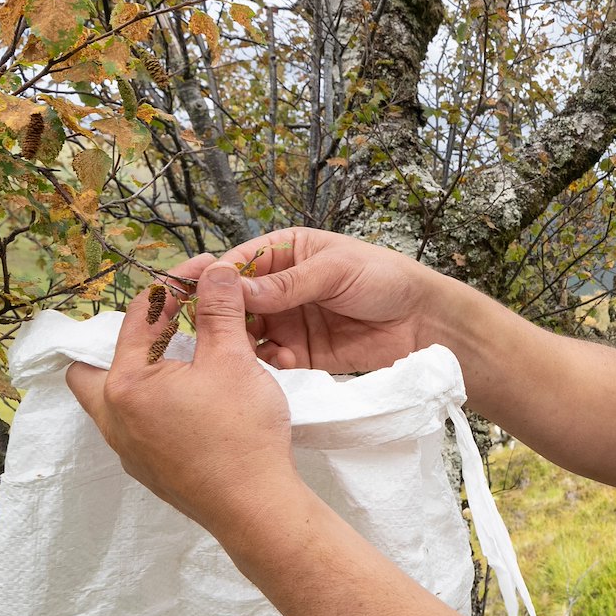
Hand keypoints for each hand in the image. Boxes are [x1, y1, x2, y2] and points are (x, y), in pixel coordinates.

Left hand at [66, 261, 296, 535]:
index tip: (204, 271)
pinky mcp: (148, 470)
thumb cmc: (241, 432)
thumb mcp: (234, 360)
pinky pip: (136, 425)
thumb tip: (216, 272)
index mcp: (126, 384)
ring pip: (114, 399)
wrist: (255, 506)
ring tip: (181, 360)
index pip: (141, 317)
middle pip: (93, 367)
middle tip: (165, 325)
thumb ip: (220, 311)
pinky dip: (154, 404)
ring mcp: (128, 449)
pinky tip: (191, 402)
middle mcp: (113, 418)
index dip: (175, 286)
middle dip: (126, 340)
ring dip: (141, 374)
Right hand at [202, 227, 428, 374]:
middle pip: (237, 303)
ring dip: (245, 343)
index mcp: (288, 252)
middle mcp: (282, 287)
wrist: (422, 320)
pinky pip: (275, 359)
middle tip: (218, 332)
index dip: (215, 277)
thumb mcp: (335, 270)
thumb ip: (288, 283)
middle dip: (225, 317)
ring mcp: (291, 321)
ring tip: (246, 352)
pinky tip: (280, 363)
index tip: (194, 293)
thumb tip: (237, 290)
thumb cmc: (384, 278)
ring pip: (250, 334)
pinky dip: (271, 363)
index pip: (240, 263)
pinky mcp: (303, 353)